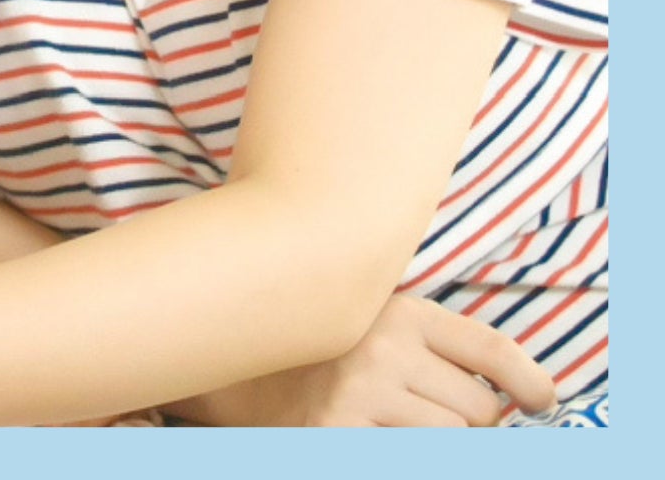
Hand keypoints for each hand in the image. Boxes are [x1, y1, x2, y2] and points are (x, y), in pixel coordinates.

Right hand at [180, 294, 554, 425]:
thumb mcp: (372, 328)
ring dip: (442, 446)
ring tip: (397, 428)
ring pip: (455, 442)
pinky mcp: (338, 433)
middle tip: (426, 417)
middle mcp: (381, 344)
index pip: (490, 350)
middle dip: (471, 425)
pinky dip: (407, 451)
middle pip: (481, 410)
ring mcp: (359, 392)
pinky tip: (373, 434)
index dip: (530, 381)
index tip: (542, 401)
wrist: (226, 369)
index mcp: (396, 308)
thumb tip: (508, 400)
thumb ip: (431, 348)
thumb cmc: (315, 353)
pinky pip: (414, 458)